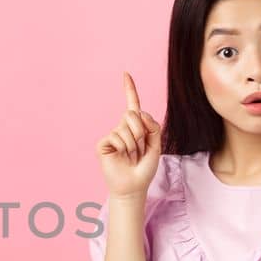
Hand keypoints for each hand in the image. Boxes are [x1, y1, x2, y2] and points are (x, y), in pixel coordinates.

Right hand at [96, 72, 162, 200]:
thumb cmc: (144, 168)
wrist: (133, 186)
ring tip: (131, 156)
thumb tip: (138, 112)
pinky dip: (123, 147)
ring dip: (134, 145)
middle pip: (133, 115)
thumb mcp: (156, 145)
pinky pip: (116, 136)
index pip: (132, 105)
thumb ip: (153, 126)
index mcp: (135, 127)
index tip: (125, 74)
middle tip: (140, 150)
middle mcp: (122, 128)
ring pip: (125, 128)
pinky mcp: (103, 144)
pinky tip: (121, 157)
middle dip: (141, 133)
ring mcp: (112, 135)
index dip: (129, 89)